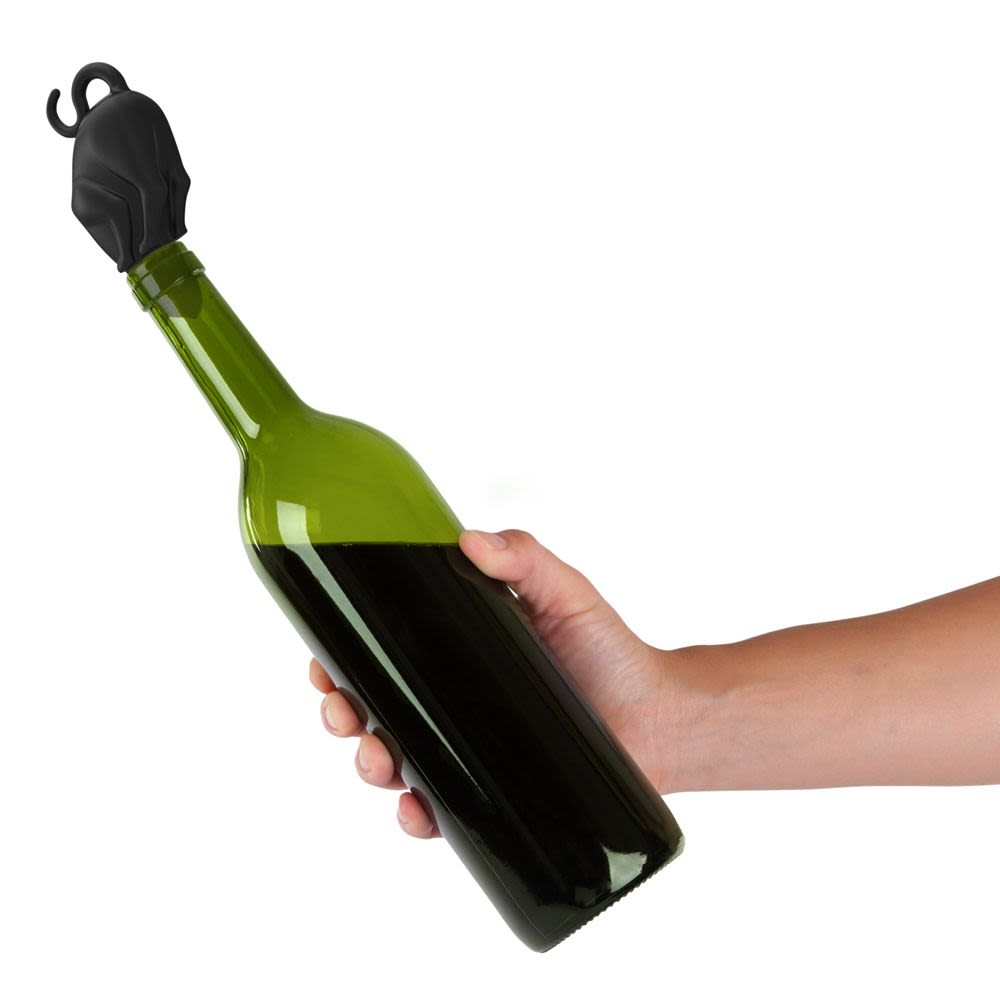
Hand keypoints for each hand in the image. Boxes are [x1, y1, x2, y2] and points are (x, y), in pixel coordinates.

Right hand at [309, 528, 677, 838]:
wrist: (659, 717)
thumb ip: (523, 558)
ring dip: (369, 764)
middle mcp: (453, 701)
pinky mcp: (494, 794)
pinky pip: (443, 811)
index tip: (322, 660)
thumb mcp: (564, 592)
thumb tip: (469, 539)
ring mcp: (470, 750)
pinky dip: (418, 816)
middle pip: (374, 709)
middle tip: (343, 711)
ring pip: (396, 762)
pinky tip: (416, 810)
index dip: (343, 657)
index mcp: (456, 652)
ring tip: (378, 759)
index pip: (383, 652)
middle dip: (343, 713)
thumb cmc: (611, 650)